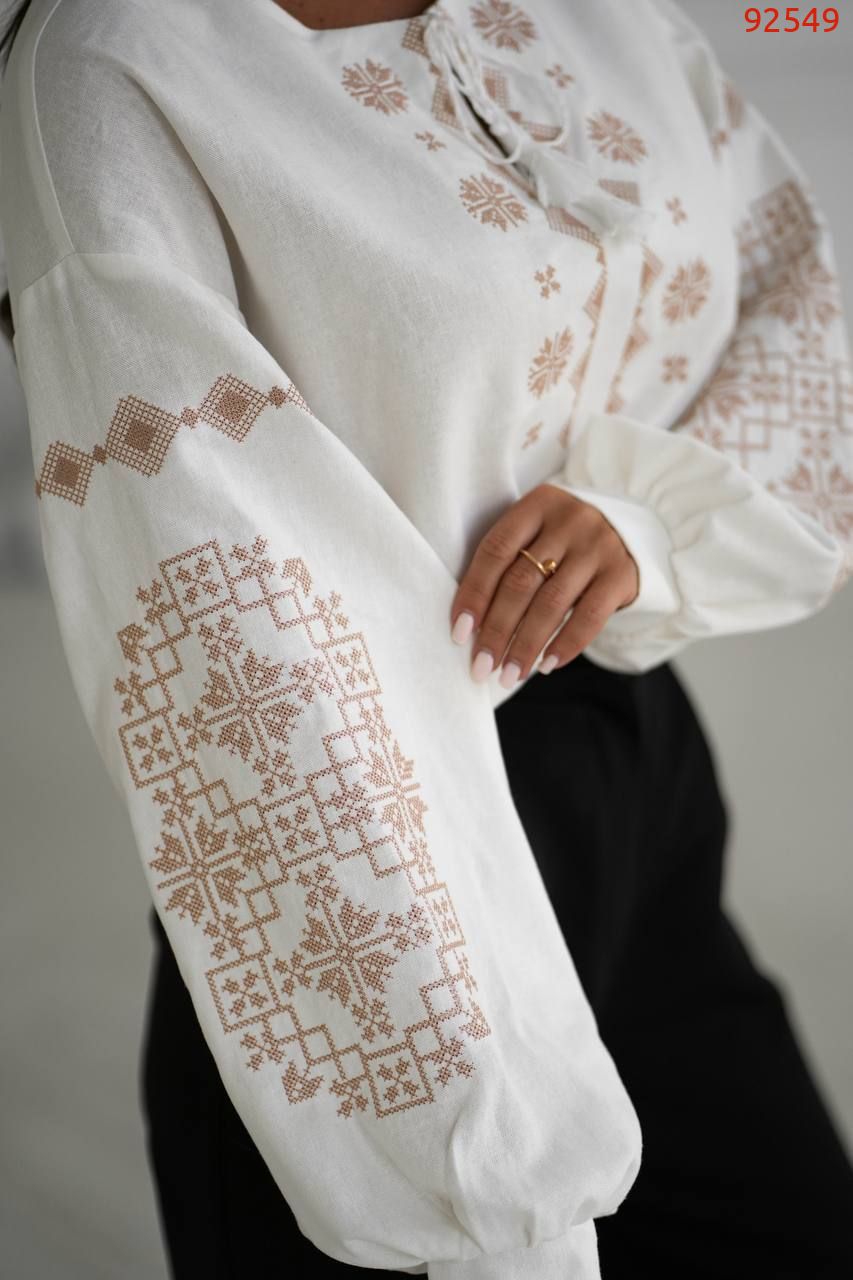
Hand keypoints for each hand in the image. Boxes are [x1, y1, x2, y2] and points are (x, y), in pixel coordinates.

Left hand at [449, 483, 639, 686]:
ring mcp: (598, 546)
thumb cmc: (564, 542)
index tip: (460, 634)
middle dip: (497, 631)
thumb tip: (473, 629)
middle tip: (481, 667)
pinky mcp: (621, 574)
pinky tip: (546, 666)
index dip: (474, 594)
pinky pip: (589, 616)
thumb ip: (508, 565)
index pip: (496, 551)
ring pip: (552, 603)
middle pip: (521, 582)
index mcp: (537, 505)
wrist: (628, 532)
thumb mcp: (537, 535)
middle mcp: (569, 520)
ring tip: (509, 675)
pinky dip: (565, 644)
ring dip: (525, 646)